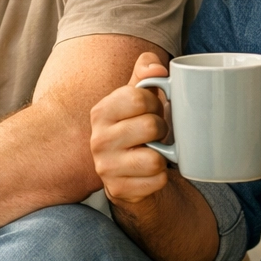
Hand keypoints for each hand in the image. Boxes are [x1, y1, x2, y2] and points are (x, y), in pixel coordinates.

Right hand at [89, 52, 171, 205]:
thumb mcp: (138, 95)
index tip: (153, 109)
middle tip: (155, 133)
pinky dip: (160, 177)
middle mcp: (98, 140)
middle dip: (162, 129)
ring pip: (155, 159)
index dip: (155, 103)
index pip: (139, 97)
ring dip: (162, 155)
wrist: (128, 170)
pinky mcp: (117, 190)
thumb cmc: (137, 125)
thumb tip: (158, 70)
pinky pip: (157, 181)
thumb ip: (146, 72)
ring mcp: (105, 167)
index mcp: (101, 111)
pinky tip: (150, 172)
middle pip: (151, 126)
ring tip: (153, 151)